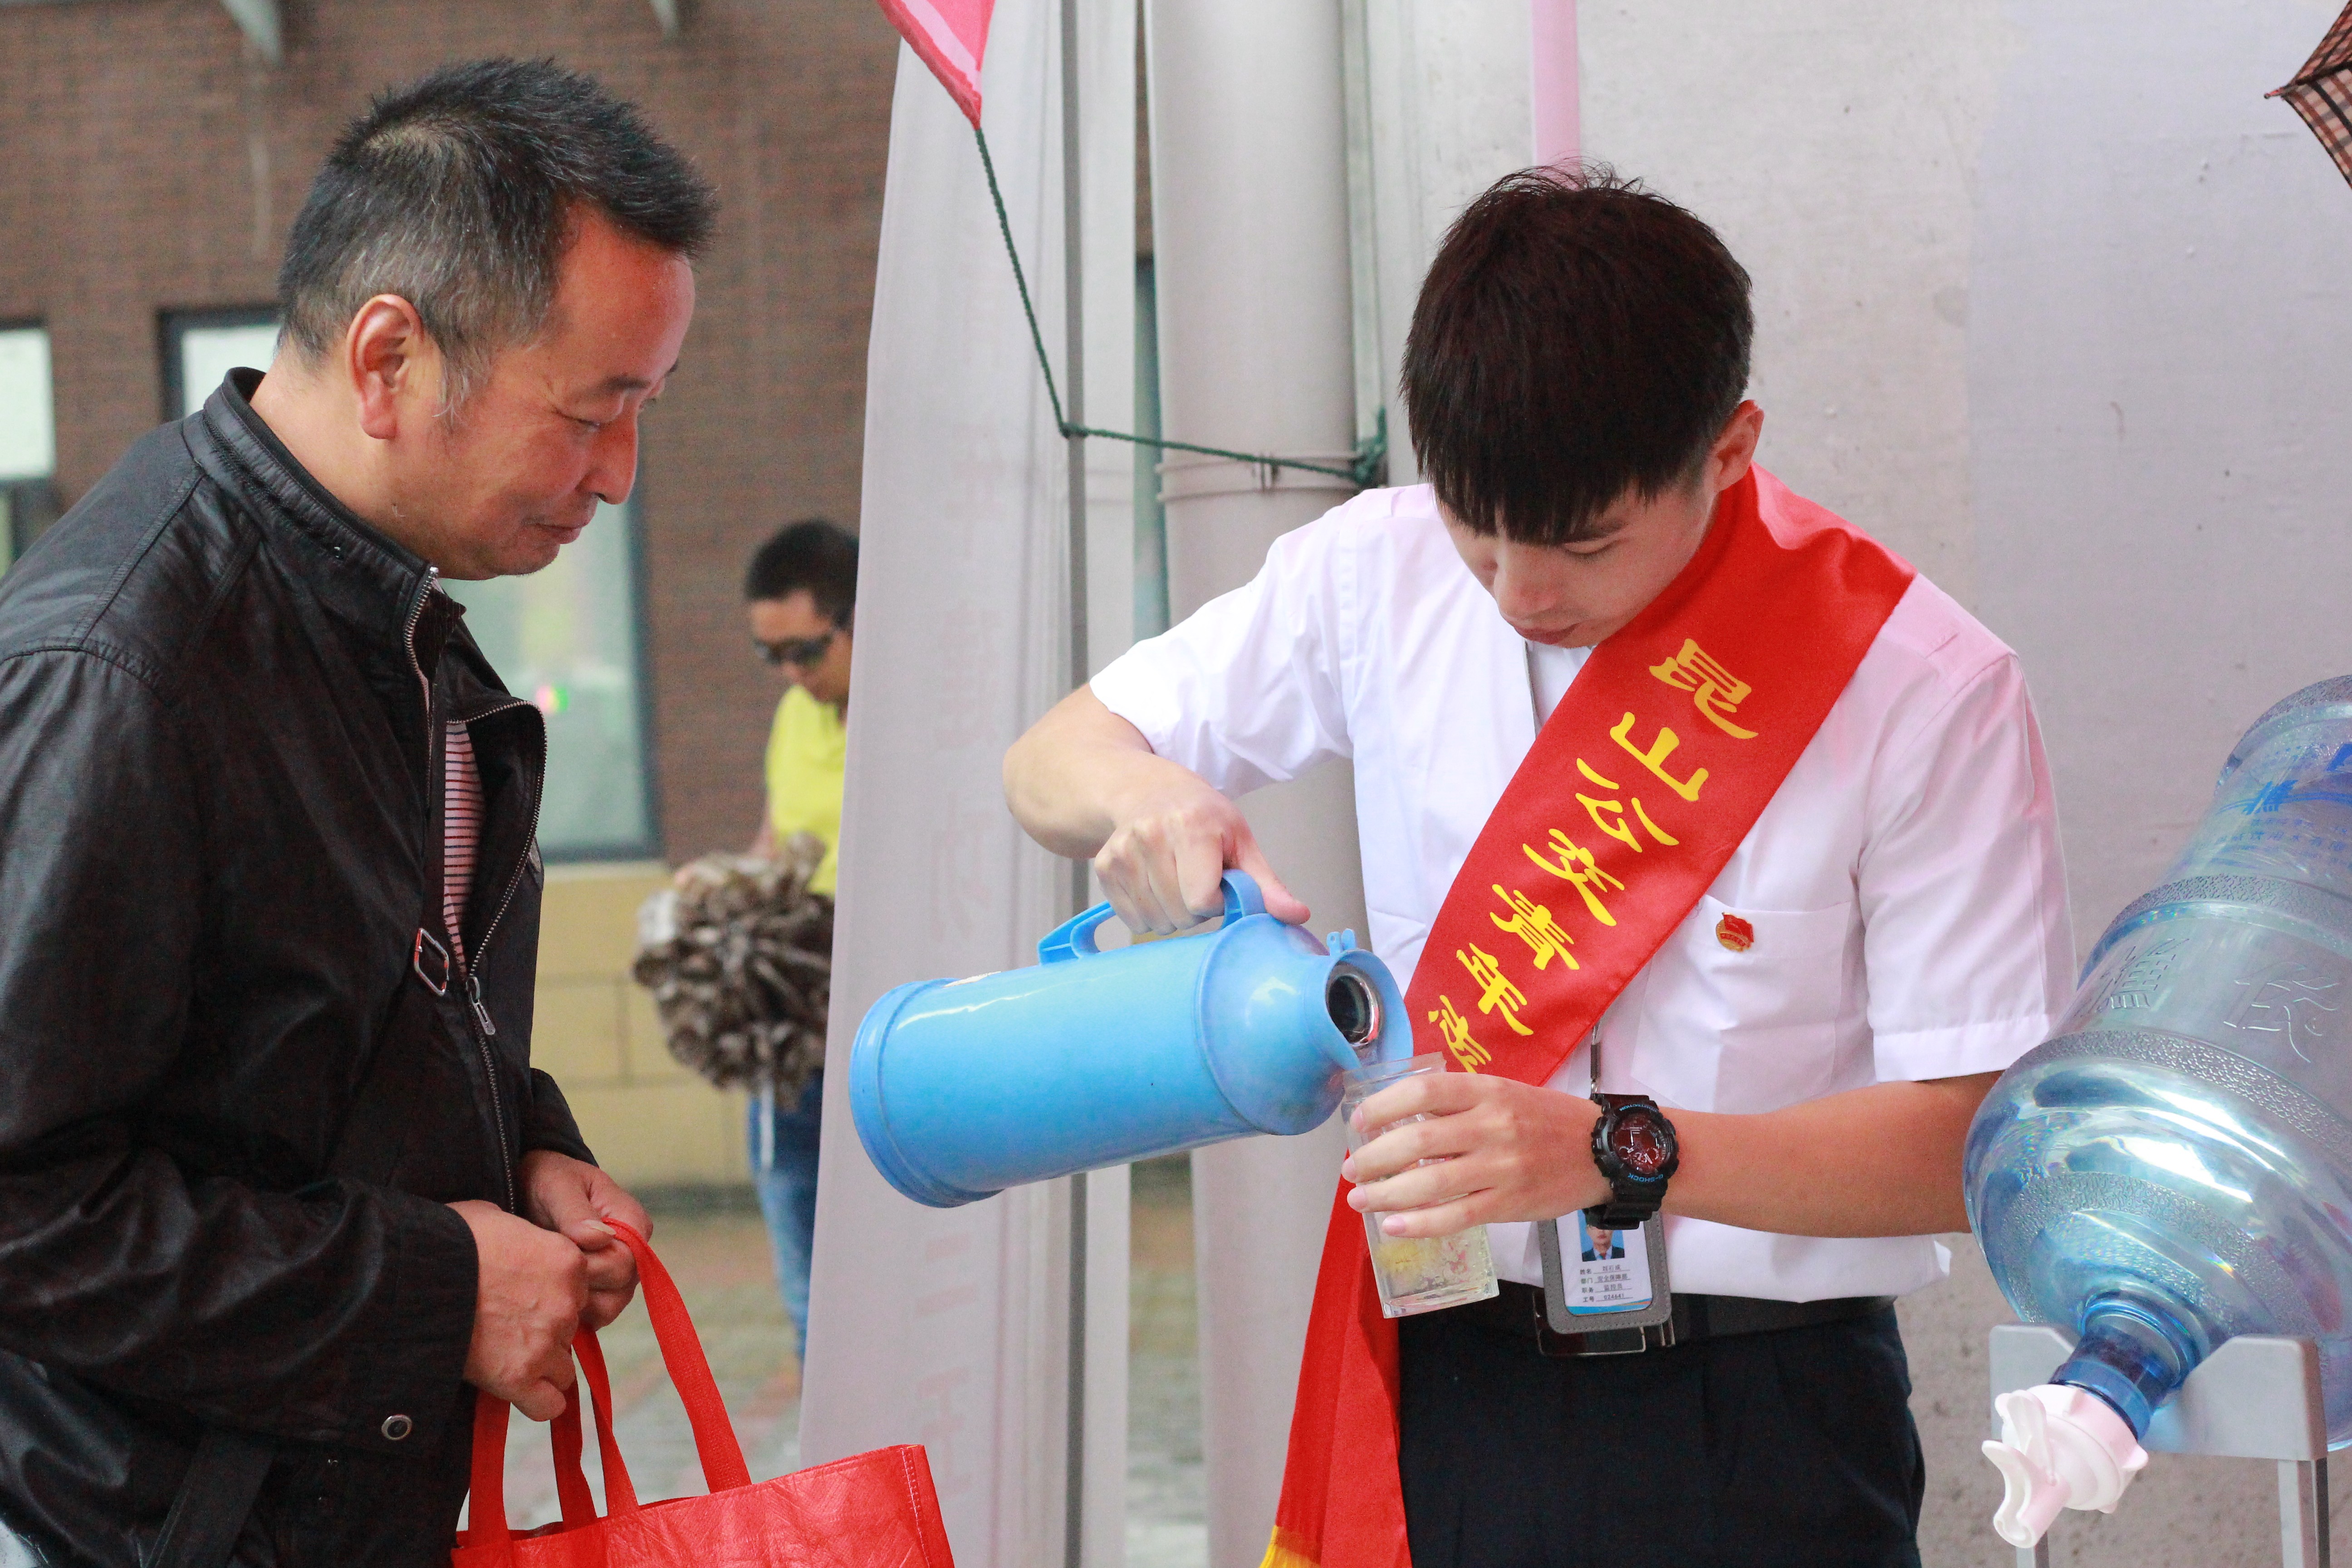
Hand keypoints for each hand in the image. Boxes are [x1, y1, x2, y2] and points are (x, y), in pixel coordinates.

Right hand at [451, 1199, 587, 1420]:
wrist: (416, 1275)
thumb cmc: (448, 1239)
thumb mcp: (495, 1218)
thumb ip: (522, 1237)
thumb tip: (514, 1243)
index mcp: (567, 1261)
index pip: (578, 1291)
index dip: (550, 1297)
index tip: (522, 1298)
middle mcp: (567, 1303)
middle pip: (570, 1330)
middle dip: (544, 1331)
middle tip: (505, 1327)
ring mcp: (545, 1342)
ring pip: (562, 1368)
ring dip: (539, 1365)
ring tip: (501, 1356)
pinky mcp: (518, 1377)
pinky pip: (548, 1405)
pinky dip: (536, 1401)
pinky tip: (515, 1388)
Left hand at [520, 1151, 651, 1330]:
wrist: (533, 1189)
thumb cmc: (550, 1180)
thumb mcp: (558, 1186)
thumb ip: (575, 1213)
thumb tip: (599, 1238)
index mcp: (631, 1221)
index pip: (629, 1258)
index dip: (595, 1265)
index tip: (559, 1254)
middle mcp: (634, 1251)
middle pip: (621, 1286)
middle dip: (580, 1283)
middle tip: (546, 1269)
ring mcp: (620, 1273)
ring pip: (611, 1307)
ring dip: (576, 1302)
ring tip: (546, 1282)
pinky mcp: (602, 1290)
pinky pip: (596, 1315)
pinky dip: (572, 1312)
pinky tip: (549, 1295)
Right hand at [1092, 769, 1308, 934]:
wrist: (1145, 790)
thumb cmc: (1200, 816)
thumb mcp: (1239, 840)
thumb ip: (1266, 883)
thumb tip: (1298, 916)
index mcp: (1191, 827)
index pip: (1201, 899)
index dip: (1215, 901)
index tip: (1218, 883)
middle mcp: (1151, 836)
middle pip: (1179, 914)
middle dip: (1195, 909)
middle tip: (1196, 880)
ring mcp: (1123, 852)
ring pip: (1154, 921)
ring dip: (1172, 913)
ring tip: (1176, 881)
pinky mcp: (1104, 868)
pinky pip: (1131, 919)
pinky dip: (1148, 912)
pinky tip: (1155, 884)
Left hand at [1338, 1074, 1610, 1237]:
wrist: (1604, 1151)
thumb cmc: (1546, 1120)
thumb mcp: (1504, 1093)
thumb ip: (1458, 1102)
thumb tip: (1400, 1119)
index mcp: (1487, 1091)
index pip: (1421, 1092)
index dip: (1382, 1106)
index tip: (1359, 1122)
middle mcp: (1492, 1125)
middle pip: (1416, 1140)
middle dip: (1373, 1158)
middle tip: (1351, 1169)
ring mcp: (1501, 1167)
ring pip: (1430, 1183)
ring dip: (1386, 1194)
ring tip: (1361, 1199)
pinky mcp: (1511, 1203)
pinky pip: (1456, 1216)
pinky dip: (1419, 1224)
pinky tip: (1394, 1225)